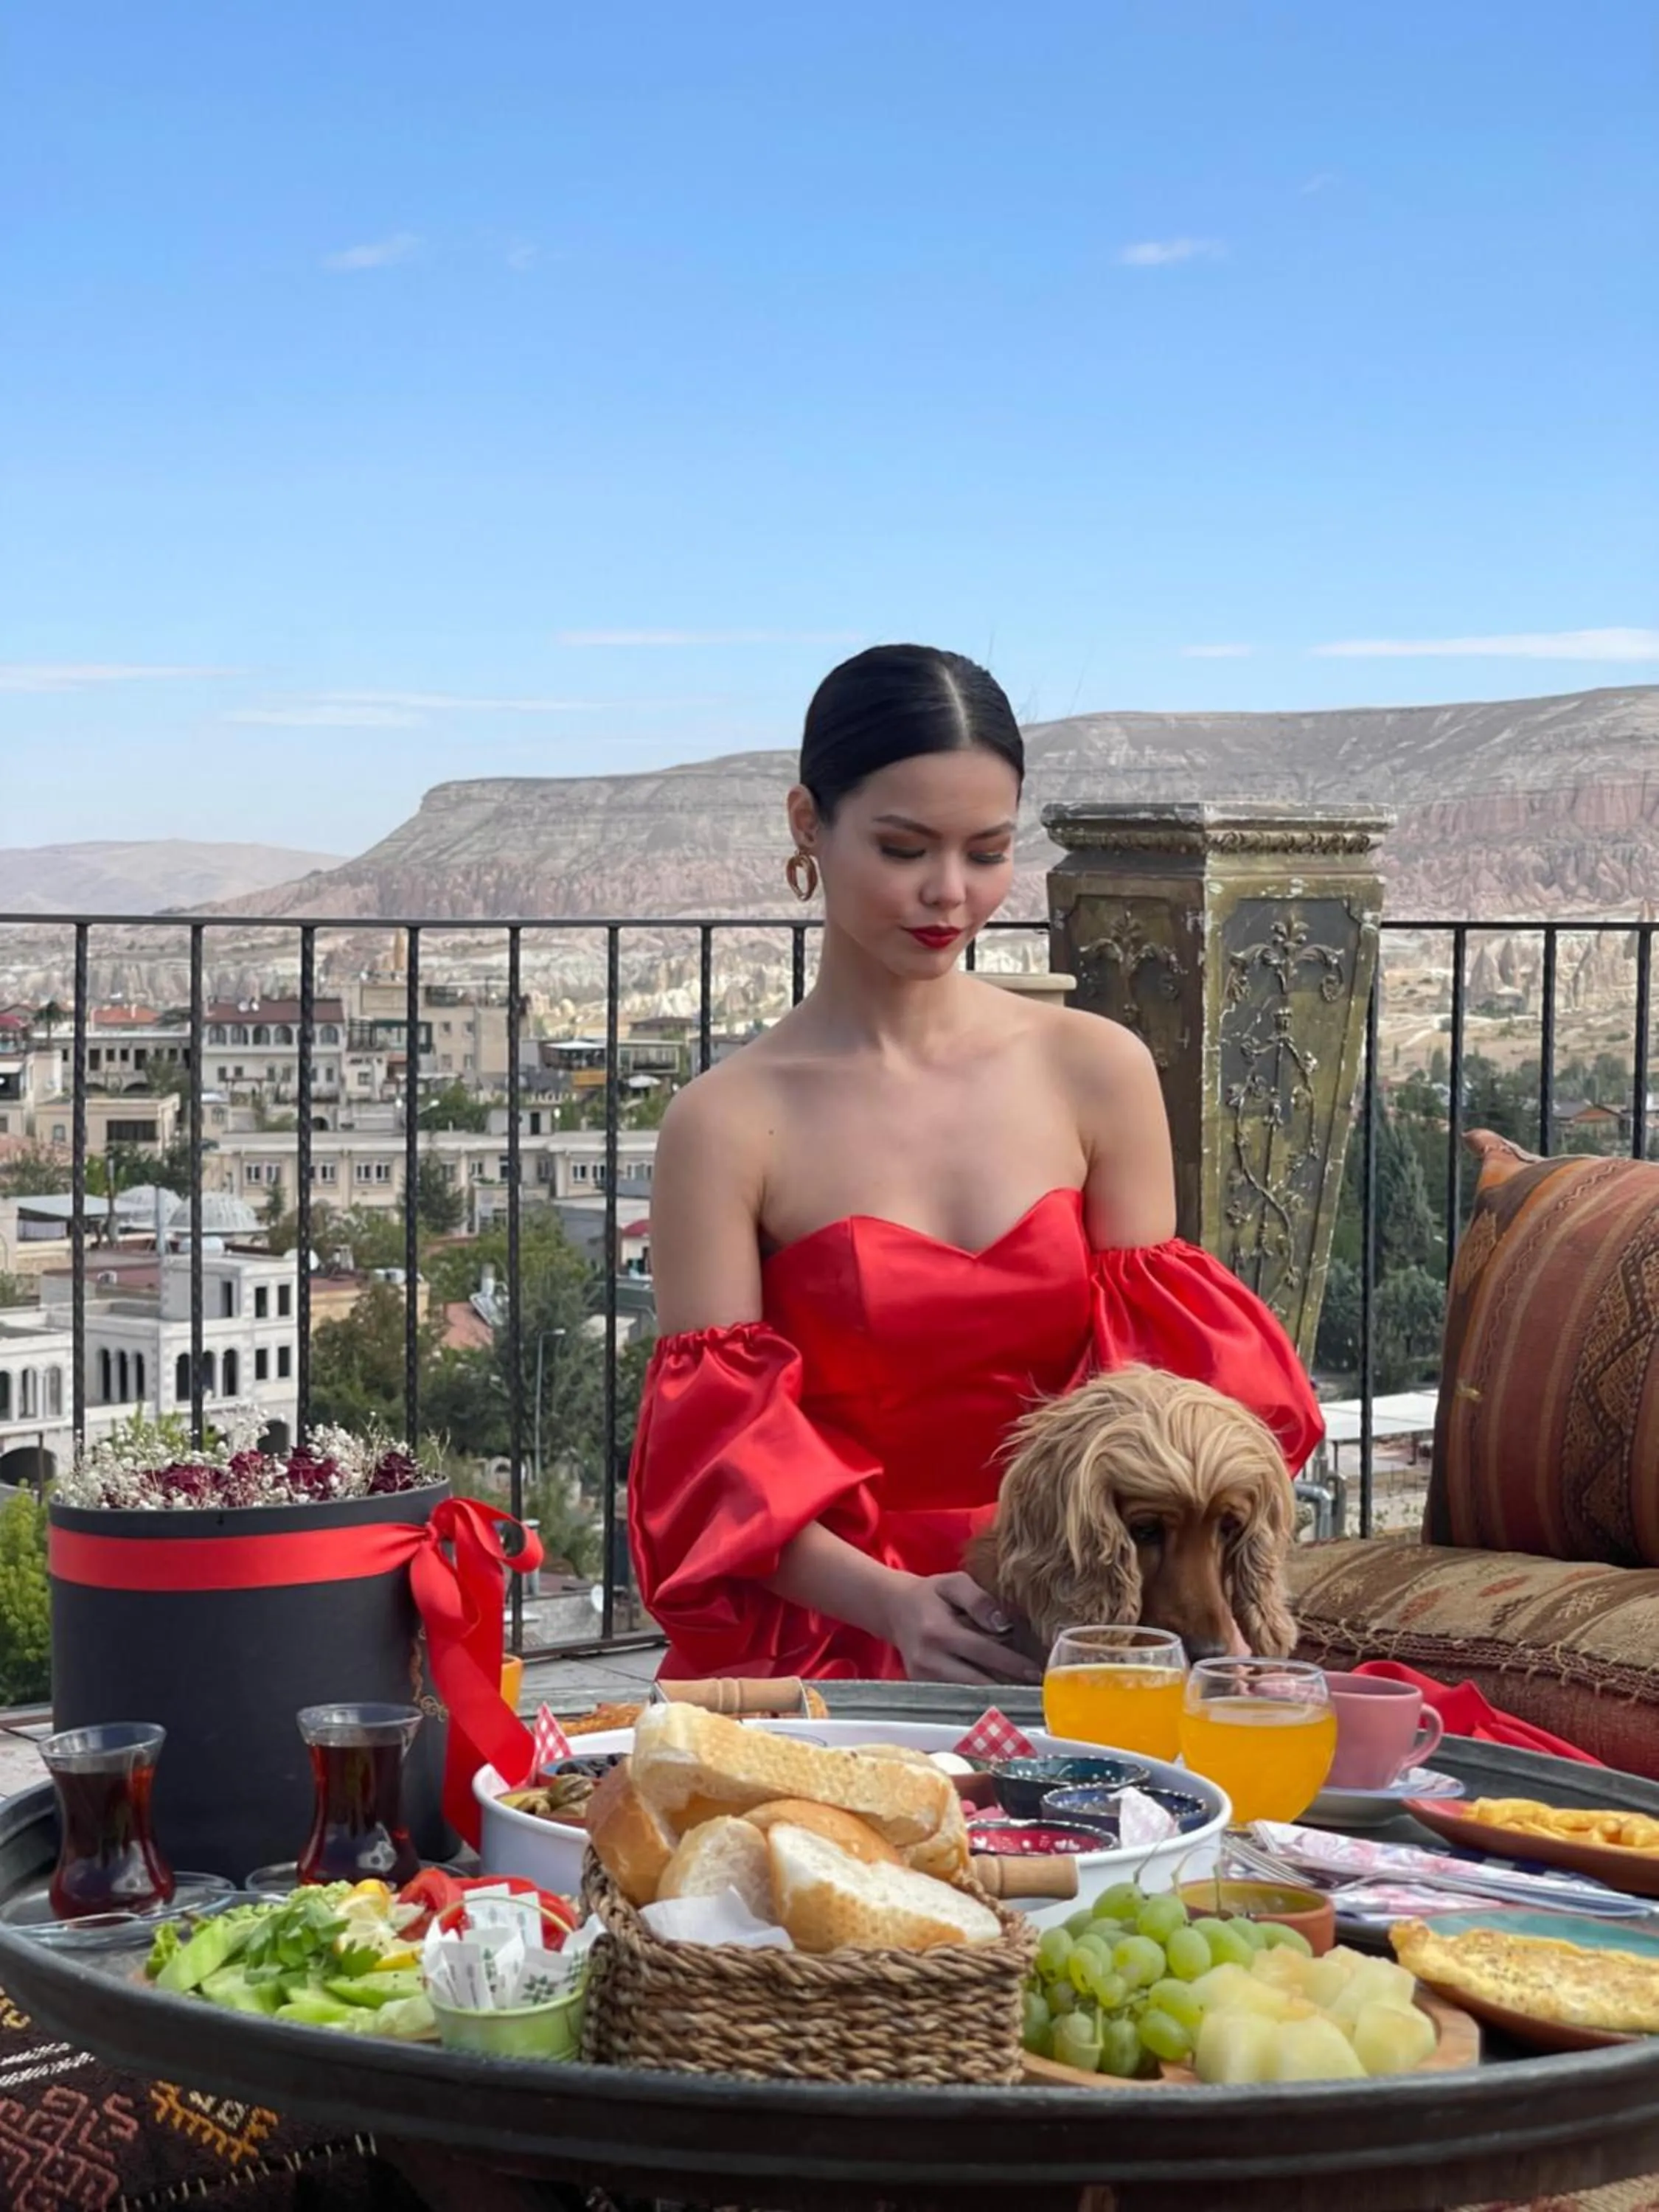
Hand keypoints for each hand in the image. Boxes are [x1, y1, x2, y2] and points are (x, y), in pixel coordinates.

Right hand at [881, 1572, 1042, 1685]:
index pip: (983, 1652)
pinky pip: (956, 1697)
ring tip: (1020, 1695)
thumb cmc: (930, 1595)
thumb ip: (979, 1599)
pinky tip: (997, 1694)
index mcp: (938, 1631)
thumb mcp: (953, 1583)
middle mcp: (929, 1659)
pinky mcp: (922, 1688)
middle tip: (1035, 1691)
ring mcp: (923, 1678)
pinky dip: (977, 1697)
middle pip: (977, 1682)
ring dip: (995, 1696)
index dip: (1011, 1663)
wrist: (894, 1609)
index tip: (1035, 1672)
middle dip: (1007, 1687)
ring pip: (967, 1694)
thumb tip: (1003, 1624)